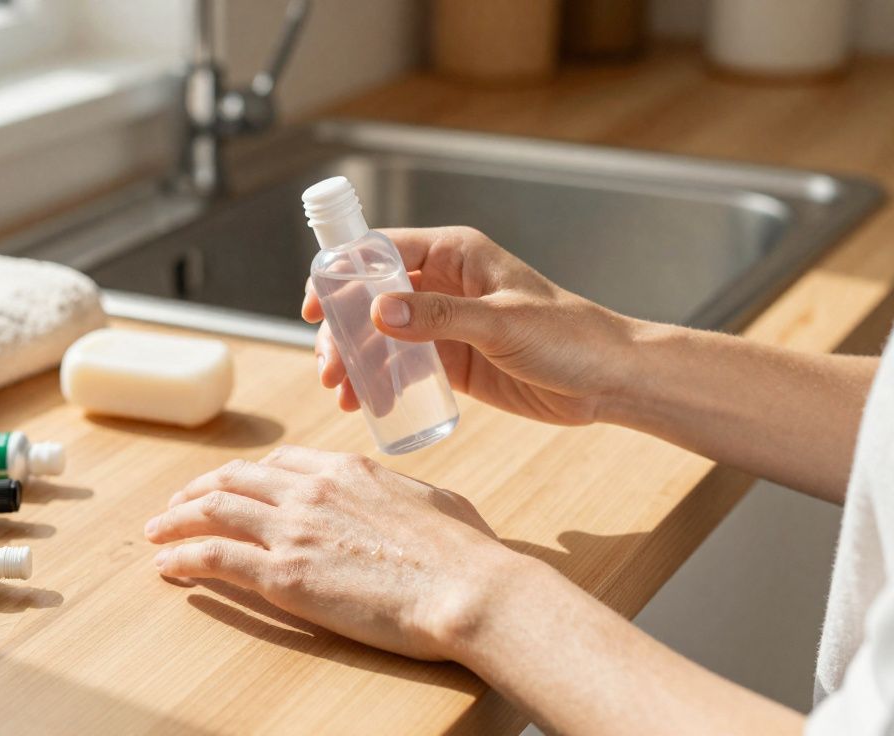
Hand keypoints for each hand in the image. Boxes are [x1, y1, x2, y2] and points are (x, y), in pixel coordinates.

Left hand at [143, 445, 521, 660]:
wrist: (468, 589)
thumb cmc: (465, 553)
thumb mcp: (433, 501)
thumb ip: (401, 495)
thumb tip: (404, 501)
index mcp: (346, 469)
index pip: (279, 462)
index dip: (246, 475)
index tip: (230, 488)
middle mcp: (310, 490)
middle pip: (234, 479)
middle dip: (198, 490)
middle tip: (176, 506)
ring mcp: (293, 529)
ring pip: (212, 510)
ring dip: (175, 520)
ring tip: (156, 533)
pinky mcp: (283, 575)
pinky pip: (214, 556)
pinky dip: (182, 557)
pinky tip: (167, 566)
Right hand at [303, 226, 637, 425]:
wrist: (609, 381)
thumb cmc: (570, 337)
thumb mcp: (502, 323)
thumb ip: (441, 318)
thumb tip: (379, 312)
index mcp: (455, 254)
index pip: (381, 252)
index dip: (341, 275)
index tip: (314, 307)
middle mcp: (443, 285)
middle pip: (370, 299)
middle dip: (343, 332)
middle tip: (331, 368)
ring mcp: (444, 324)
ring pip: (380, 337)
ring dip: (356, 361)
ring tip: (343, 394)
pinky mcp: (451, 362)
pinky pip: (402, 368)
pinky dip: (380, 383)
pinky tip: (368, 404)